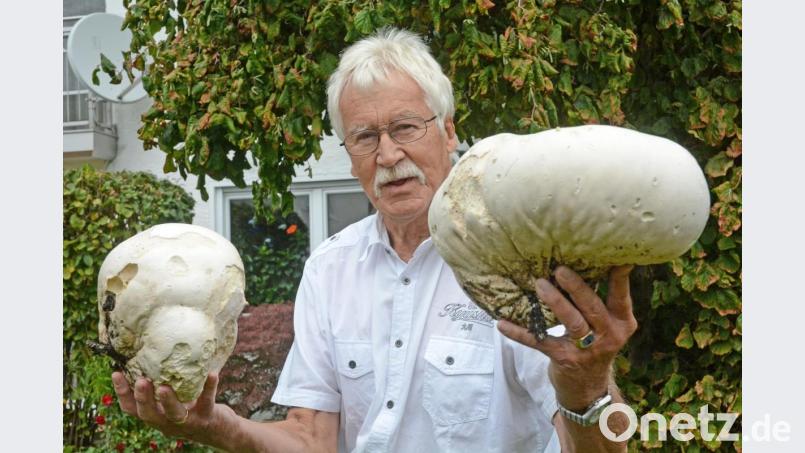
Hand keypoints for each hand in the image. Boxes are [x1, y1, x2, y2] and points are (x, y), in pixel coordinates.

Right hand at [112, 371, 219, 438]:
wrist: (217, 430)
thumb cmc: (190, 407)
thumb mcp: (172, 399)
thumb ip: (162, 383)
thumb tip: (152, 350)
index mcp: (155, 415)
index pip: (132, 408)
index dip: (122, 393)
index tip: (116, 373)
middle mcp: (166, 421)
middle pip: (148, 414)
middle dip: (143, 398)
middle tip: (140, 381)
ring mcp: (186, 421)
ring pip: (174, 414)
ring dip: (168, 401)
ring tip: (164, 387)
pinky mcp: (206, 417)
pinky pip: (207, 401)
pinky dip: (209, 388)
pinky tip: (212, 374)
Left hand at [497, 265, 636, 408]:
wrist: (587, 387)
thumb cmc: (595, 343)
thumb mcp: (606, 325)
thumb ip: (599, 300)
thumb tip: (582, 261)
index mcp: (621, 322)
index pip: (621, 296)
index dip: (619, 277)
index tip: (615, 257)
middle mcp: (608, 335)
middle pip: (592, 307)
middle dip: (576, 288)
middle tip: (560, 270)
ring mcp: (586, 350)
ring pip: (571, 323)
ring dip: (555, 302)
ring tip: (540, 285)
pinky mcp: (564, 359)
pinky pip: (539, 342)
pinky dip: (519, 332)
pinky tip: (502, 323)